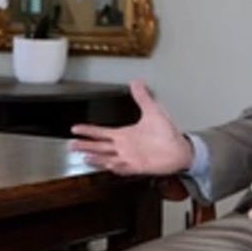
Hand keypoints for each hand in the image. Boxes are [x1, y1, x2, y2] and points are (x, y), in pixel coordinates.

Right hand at [69, 80, 193, 176]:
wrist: (180, 150)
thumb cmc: (167, 134)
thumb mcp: (153, 112)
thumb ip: (143, 97)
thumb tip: (136, 82)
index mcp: (124, 135)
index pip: (101, 132)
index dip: (88, 130)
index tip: (75, 128)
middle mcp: (124, 147)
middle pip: (99, 147)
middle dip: (85, 146)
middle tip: (71, 145)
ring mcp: (129, 158)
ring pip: (107, 159)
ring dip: (96, 158)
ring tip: (84, 157)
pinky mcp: (137, 167)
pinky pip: (123, 168)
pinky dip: (115, 167)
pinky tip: (107, 166)